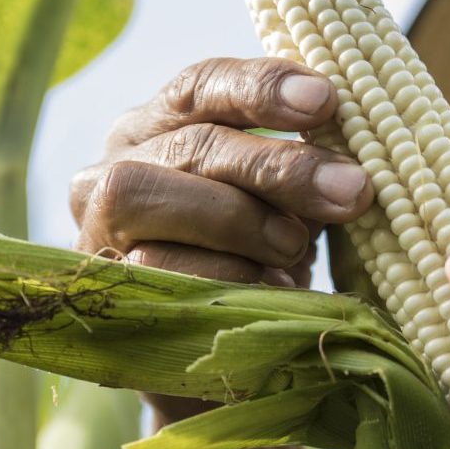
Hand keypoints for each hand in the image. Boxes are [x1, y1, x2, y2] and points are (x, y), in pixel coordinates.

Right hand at [68, 58, 356, 448]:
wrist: (233, 364)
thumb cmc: (267, 260)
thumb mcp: (291, 206)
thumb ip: (306, 169)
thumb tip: (353, 163)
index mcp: (164, 127)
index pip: (203, 84)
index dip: (262, 85)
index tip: (327, 99)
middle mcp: (116, 165)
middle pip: (190, 143)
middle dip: (275, 166)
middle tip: (351, 192)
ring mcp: (96, 228)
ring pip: (148, 197)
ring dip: (241, 221)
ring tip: (298, 248)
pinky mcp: (103, 287)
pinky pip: (151, 267)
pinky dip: (219, 274)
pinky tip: (266, 286)